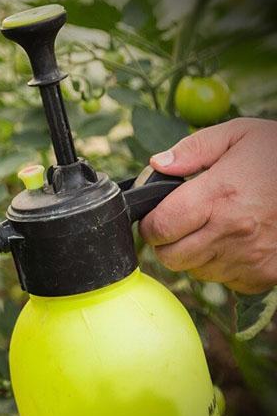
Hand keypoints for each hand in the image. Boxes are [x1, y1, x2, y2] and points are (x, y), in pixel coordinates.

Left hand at [140, 117, 276, 293]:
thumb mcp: (238, 134)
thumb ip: (192, 149)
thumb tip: (156, 165)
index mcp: (217, 196)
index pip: (158, 228)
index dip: (151, 223)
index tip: (157, 214)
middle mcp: (231, 232)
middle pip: (170, 257)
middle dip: (166, 242)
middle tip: (180, 224)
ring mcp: (249, 258)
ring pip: (196, 271)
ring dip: (194, 255)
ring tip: (212, 228)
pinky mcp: (264, 274)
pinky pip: (226, 281)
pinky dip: (222, 267)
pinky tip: (233, 242)